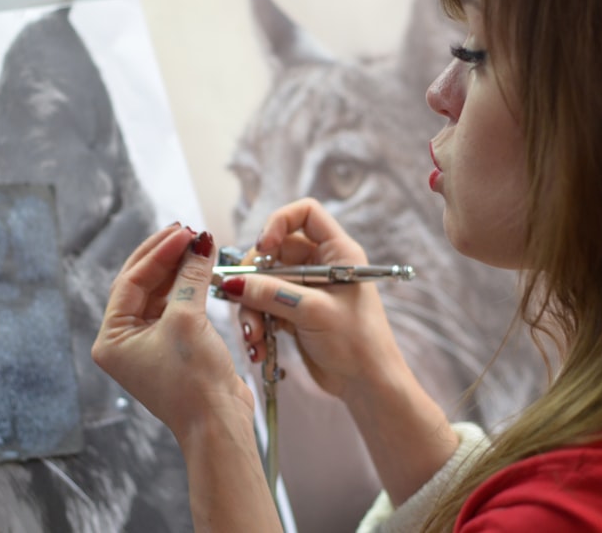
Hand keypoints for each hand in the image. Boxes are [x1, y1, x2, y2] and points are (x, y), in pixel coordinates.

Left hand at [92, 224, 252, 439]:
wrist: (218, 424)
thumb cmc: (193, 383)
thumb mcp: (188, 320)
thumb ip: (191, 277)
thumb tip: (200, 243)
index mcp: (111, 339)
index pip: (130, 282)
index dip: (157, 253)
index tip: (183, 233)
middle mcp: (124, 341)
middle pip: (141, 284)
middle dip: (165, 256)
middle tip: (188, 232)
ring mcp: (148, 344)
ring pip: (159, 293)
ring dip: (178, 268)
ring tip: (198, 244)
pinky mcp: (172, 346)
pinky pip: (175, 306)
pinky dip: (188, 286)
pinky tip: (201, 267)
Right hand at [224, 198, 405, 399]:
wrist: (368, 386)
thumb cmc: (358, 343)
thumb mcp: (313, 313)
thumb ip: (272, 293)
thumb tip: (234, 282)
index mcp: (337, 252)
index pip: (305, 214)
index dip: (279, 222)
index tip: (261, 247)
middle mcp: (320, 265)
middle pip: (274, 251)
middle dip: (255, 278)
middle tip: (242, 298)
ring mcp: (306, 290)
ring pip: (264, 283)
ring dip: (252, 308)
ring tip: (253, 336)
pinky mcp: (295, 313)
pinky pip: (265, 307)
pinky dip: (258, 325)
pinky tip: (259, 348)